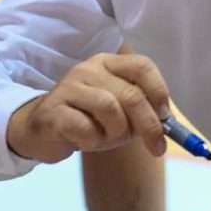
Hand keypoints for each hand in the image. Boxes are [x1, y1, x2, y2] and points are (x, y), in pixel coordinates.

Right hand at [7, 53, 169, 163]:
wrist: (41, 131)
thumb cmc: (87, 120)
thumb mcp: (119, 113)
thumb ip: (142, 113)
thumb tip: (169, 125)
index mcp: (109, 63)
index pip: (142, 66)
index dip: (159, 91)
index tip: (166, 117)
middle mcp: (89, 69)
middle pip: (131, 95)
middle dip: (149, 126)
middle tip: (156, 148)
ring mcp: (68, 87)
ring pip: (110, 110)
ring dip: (117, 133)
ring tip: (106, 139)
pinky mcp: (53, 111)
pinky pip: (85, 128)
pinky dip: (92, 141)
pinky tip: (83, 141)